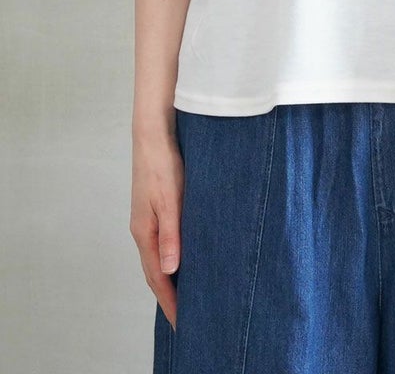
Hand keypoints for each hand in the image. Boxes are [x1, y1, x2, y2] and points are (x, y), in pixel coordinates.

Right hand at [129, 130, 184, 330]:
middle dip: (169, 297)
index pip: (158, 277)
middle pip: (155, 272)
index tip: (182, 323)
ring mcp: (147, 219)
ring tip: (186, 296)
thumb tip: (171, 270)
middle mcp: (143, 230)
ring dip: (170, 279)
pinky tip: (184, 259)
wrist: (153, 134)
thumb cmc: (163, 165)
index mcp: (144, 232)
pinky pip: (162, 243)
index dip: (170, 301)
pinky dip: (172, 259)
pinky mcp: (155, 208)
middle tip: (186, 318)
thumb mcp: (171, 199)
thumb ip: (171, 234)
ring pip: (158, 258)